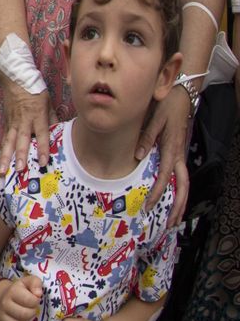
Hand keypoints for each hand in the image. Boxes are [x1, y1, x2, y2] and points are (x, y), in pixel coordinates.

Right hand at [0, 84, 53, 174]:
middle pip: (21, 141)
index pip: (41, 134)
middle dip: (20, 156)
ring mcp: (13, 122)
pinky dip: (3, 150)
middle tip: (19, 170)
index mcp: (37, 115)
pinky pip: (5, 139)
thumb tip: (57, 132)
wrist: (15, 78)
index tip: (43, 162)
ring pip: (8, 142)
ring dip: (5, 157)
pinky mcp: (7, 122)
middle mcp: (24, 121)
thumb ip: (52, 118)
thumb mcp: (48, 102)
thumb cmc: (35, 89)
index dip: (43, 148)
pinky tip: (1, 162)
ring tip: (1, 171)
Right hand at [0, 274, 41, 320]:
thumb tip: (38, 293)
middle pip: (24, 314)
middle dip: (31, 313)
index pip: (30, 300)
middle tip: (30, 309)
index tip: (34, 300)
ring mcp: (0, 316)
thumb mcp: (28, 282)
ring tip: (24, 317)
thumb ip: (35, 283)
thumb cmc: (21, 291)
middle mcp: (4, 304)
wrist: (3, 298)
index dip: (35, 302)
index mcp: (13, 291)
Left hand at [139, 88, 192, 222]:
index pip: (165, 176)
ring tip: (175, 219)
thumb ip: (145, 138)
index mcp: (171, 149)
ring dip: (181, 201)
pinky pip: (181, 175)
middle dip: (177, 206)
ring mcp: (180, 154)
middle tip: (170, 224)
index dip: (157, 192)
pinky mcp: (179, 152)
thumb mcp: (153, 120)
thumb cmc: (165, 107)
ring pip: (184, 183)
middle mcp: (178, 154)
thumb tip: (136, 156)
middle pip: (182, 186)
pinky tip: (174, 199)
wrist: (180, 96)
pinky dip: (179, 190)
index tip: (149, 206)